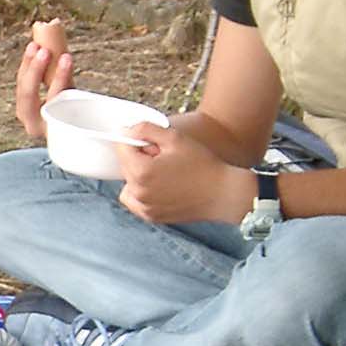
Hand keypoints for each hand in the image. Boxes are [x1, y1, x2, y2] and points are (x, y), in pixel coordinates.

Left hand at [14, 21, 75, 139]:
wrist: (63, 132)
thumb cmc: (79, 125)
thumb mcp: (85, 114)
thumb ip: (84, 101)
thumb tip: (106, 88)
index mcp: (48, 129)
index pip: (52, 101)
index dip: (59, 79)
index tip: (67, 58)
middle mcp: (31, 122)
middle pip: (29, 94)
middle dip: (36, 70)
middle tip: (45, 50)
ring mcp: (23, 112)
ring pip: (21, 85)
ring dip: (29, 63)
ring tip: (36, 44)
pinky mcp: (22, 102)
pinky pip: (22, 81)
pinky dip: (27, 64)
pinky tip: (33, 48)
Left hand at [117, 123, 249, 225]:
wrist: (223, 194)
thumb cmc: (202, 164)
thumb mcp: (175, 138)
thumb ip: (146, 129)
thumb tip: (126, 130)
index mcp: (141, 172)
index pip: (122, 148)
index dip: (136, 139)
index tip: (153, 142)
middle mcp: (138, 193)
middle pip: (125, 165)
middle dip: (139, 157)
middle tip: (164, 156)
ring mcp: (144, 207)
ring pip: (128, 183)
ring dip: (138, 174)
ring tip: (163, 171)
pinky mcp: (151, 216)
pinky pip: (135, 200)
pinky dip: (142, 191)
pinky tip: (161, 185)